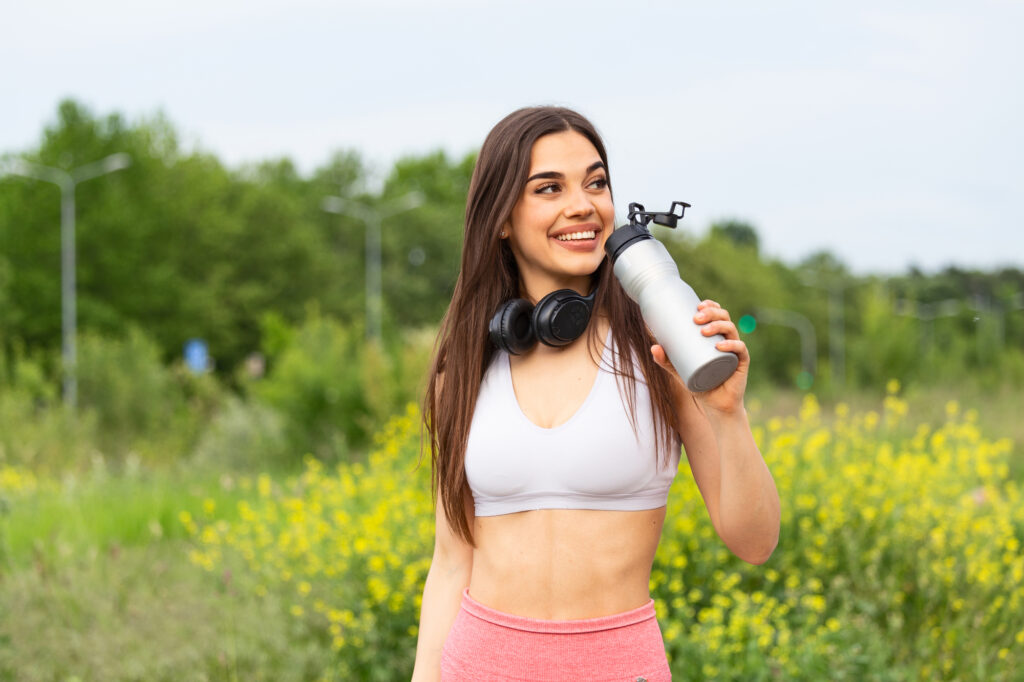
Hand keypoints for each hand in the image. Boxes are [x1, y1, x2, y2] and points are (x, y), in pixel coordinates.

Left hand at [650, 299, 749, 414]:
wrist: (716, 406)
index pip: (717, 315)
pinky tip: (720, 345)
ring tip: (704, 330)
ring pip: (732, 330)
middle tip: (696, 318)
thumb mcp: (679, 371)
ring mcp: (735, 351)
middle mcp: (728, 340)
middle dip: (711, 313)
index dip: (711, 306)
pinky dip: (731, 345)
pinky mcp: (741, 363)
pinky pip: (740, 350)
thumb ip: (665, 361)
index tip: (698, 305)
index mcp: (716, 337)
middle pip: (724, 318)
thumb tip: (653, 347)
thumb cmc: (699, 384)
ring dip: (718, 326)